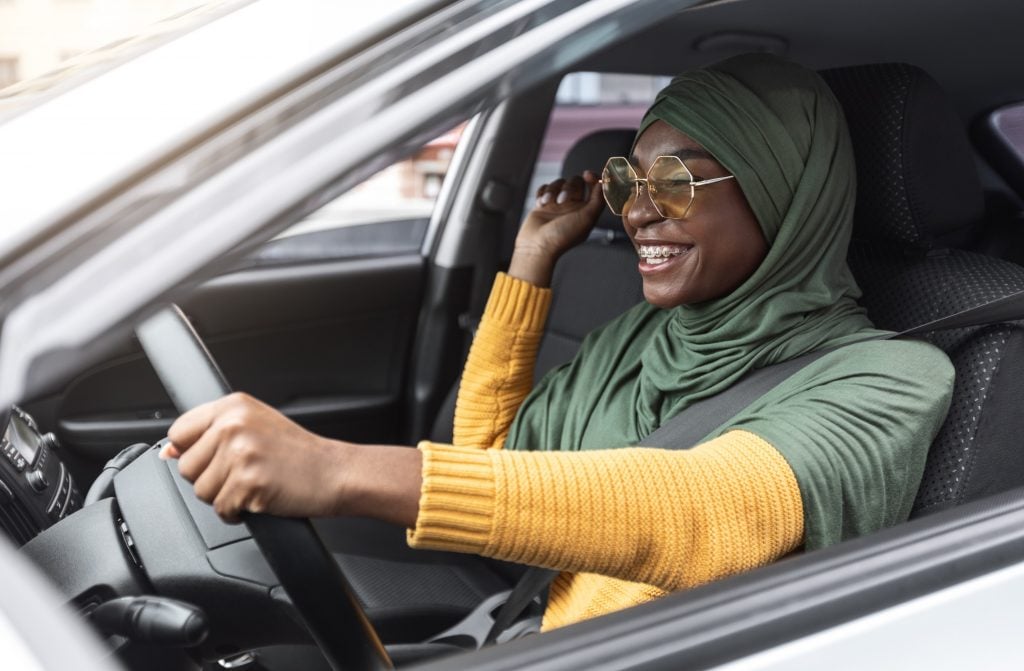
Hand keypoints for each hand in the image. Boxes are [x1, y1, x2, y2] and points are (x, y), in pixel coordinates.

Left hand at [161, 392, 422, 525]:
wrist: (335, 472)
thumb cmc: (299, 454)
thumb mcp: (255, 427)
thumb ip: (211, 433)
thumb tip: (166, 452)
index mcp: (233, 405)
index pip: (179, 431)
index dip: (193, 452)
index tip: (216, 459)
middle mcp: (233, 424)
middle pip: (186, 467)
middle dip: (211, 478)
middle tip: (245, 472)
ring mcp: (240, 452)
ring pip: (201, 491)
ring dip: (225, 497)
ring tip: (254, 484)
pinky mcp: (248, 481)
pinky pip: (221, 510)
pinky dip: (238, 513)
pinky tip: (261, 497)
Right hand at [509, 171, 604, 286]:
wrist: (537, 246)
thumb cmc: (563, 236)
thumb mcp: (587, 218)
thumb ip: (598, 200)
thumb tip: (603, 183)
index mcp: (586, 210)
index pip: (594, 188)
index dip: (593, 178)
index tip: (587, 174)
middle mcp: (573, 206)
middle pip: (575, 182)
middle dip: (569, 187)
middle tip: (562, 201)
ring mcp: (557, 204)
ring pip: (559, 183)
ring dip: (553, 190)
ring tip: (548, 203)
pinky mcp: (543, 204)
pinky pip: (545, 187)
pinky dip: (543, 192)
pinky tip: (541, 203)